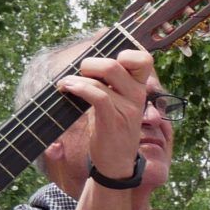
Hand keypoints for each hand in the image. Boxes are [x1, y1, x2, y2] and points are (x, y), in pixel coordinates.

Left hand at [61, 53, 153, 177]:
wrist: (116, 162)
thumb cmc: (111, 128)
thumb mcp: (117, 101)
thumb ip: (110, 79)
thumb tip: (94, 47)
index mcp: (140, 88)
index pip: (143, 59)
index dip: (124, 52)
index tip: (104, 61)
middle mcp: (138, 95)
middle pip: (115, 63)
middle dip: (89, 63)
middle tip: (78, 75)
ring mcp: (128, 108)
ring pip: (103, 77)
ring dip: (77, 77)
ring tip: (66, 84)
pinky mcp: (113, 120)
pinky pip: (98, 95)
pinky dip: (78, 87)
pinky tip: (66, 89)